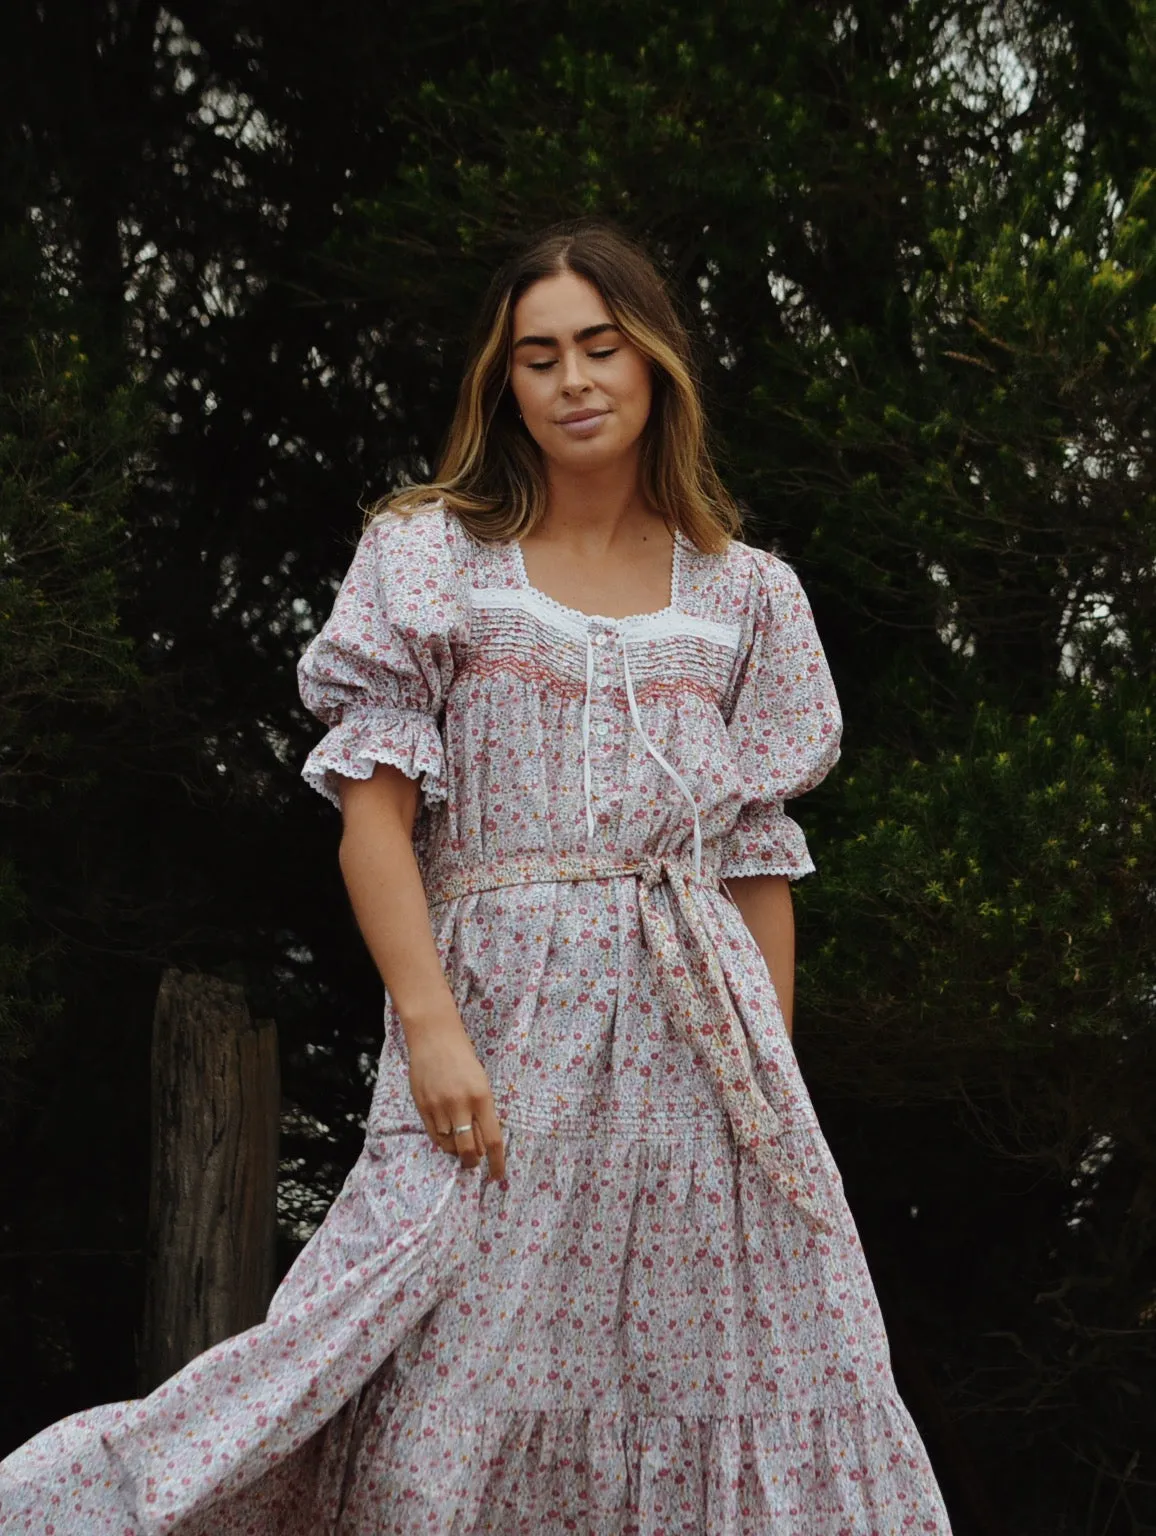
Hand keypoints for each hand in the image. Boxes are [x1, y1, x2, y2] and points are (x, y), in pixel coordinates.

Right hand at [405, 1012, 506, 1179]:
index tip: (497, 1176)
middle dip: (474, 1162)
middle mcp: (461, 1104)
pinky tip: (447, 1139)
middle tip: (475, 1163)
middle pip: (470, 1149)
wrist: (434, 1038)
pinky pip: (434, 1136)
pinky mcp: (423, 1106)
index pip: (493, 1140)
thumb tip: (483, 1143)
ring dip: (457, 1150)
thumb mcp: (481, 1082)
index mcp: (482, 1097)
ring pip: (450, 1146)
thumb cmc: (463, 1059)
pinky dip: (443, 1143)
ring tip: (460, 1144)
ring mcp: (440, 1107)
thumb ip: (482, 1111)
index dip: (497, 1163)